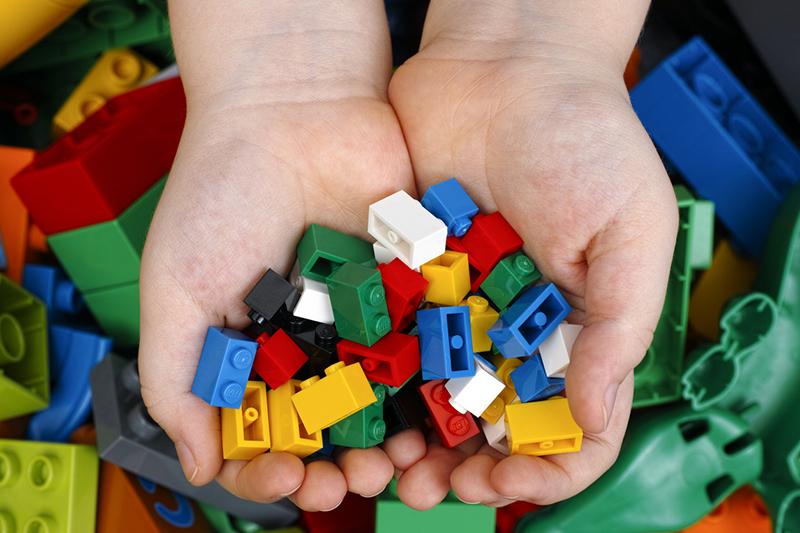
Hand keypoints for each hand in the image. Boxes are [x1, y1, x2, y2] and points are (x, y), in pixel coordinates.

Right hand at [139, 2, 414, 510]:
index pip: (262, 434)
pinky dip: (433, 385)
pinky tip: (437, 411)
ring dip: (393, 440)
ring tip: (397, 458)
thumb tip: (196, 465)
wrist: (293, 109)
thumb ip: (175, 380)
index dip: (271, 469)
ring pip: (386, 401)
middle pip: (332, 428)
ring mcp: (364, 318)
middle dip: (340, 467)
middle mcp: (310, 341)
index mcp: (252, 350)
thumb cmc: (222, 194)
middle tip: (349, 481)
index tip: (285, 477)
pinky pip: (427, 348)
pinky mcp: (410, 288)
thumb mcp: (177, 290)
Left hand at [385, 1, 677, 507]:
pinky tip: (365, 404)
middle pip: (496, 425)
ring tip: (391, 465)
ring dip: (417, 440)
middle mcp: (518, 326)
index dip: (549, 466)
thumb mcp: (630, 230)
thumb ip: (619, 326)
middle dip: (468, 467)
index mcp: (579, 326)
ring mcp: (462, 305)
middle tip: (435, 486)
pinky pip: (397, 341)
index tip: (512, 474)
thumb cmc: (586, 137)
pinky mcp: (413, 277)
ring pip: (439, 396)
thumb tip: (597, 417)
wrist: (507, 66)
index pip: (575, 425)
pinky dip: (383, 381)